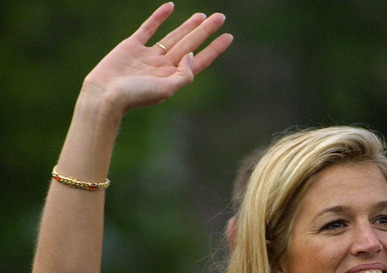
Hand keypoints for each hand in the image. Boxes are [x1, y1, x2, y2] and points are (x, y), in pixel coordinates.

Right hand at [82, 2, 232, 112]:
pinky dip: (159, 17)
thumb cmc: (135, 96)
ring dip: (188, 25)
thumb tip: (193, 55)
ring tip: (202, 16)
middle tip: (221, 17)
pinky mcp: (132, 46)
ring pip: (173, 36)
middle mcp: (164, 65)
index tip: (229, 36)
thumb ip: (184, 75)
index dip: (215, 48)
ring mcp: (148, 55)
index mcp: (174, 77)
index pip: (200, 60)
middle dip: (205, 31)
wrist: (104, 94)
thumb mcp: (166, 89)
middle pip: (190, 44)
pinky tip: (170, 7)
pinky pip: (149, 28)